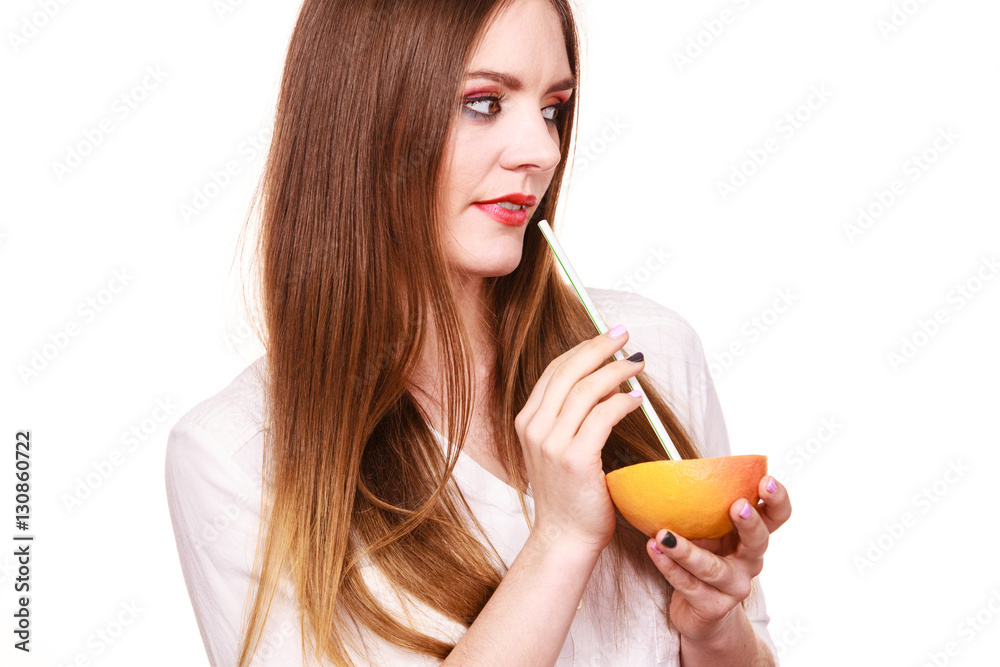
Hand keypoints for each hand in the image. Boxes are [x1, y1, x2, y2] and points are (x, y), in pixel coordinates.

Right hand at [514, 326, 643, 553]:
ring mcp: (552, 444)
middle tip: (624, 336)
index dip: (582, 349)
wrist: (564, 538)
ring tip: (637, 365)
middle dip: (599, 348)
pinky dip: (623, 402)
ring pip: (587, 389)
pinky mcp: (575, 459)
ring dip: (616, 371)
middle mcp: (534, 428)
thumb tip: (605, 383)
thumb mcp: (559, 449)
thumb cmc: (569, 495)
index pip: (554, 372)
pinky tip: (637, 399)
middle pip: (568, 372)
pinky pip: (603, 416)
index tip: (606, 337)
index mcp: (527, 422)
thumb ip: (572, 417)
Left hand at [646, 475, 791, 643]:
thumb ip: (705, 506)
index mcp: (752, 537)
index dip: (776, 499)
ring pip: (711, 568)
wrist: (700, 613)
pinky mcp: (712, 606)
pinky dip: (668, 566)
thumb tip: (672, 461)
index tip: (766, 480)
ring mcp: (733, 586)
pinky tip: (653, 549)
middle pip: (759, 542)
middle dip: (750, 523)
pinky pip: (687, 584)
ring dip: (685, 550)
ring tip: (663, 534)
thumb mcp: (709, 531)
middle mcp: (749, 562)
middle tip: (738, 506)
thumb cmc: (705, 558)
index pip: (776, 516)